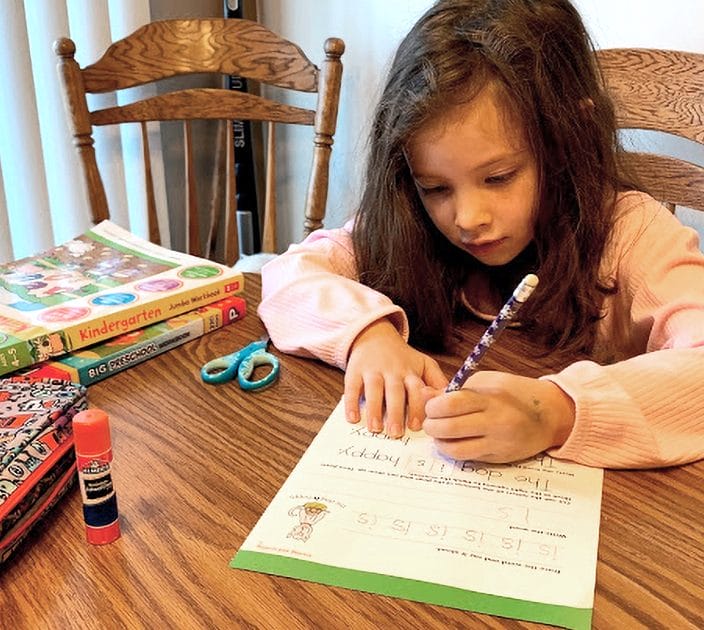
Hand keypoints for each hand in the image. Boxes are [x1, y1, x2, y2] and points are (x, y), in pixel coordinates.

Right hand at [344, 319, 446, 436]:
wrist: (374, 336)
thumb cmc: (402, 357)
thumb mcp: (423, 364)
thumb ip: (437, 382)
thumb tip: (451, 403)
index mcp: (411, 372)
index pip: (416, 389)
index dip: (417, 407)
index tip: (417, 427)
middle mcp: (392, 371)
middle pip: (395, 391)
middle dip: (396, 412)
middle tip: (396, 433)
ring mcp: (372, 370)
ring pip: (374, 389)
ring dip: (375, 409)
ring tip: (375, 428)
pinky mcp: (355, 371)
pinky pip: (352, 387)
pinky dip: (351, 403)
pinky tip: (353, 418)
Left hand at [422, 371, 574, 462]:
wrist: (550, 414)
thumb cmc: (515, 393)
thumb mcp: (487, 382)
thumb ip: (457, 390)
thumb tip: (426, 396)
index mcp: (491, 398)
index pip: (451, 404)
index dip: (433, 406)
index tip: (431, 406)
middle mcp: (495, 422)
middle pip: (449, 429)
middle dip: (431, 426)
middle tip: (429, 422)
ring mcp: (498, 442)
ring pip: (456, 449)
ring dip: (440, 442)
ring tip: (439, 433)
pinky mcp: (499, 457)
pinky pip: (468, 457)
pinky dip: (454, 450)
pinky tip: (453, 441)